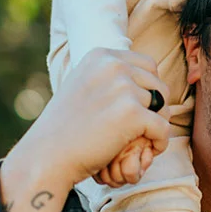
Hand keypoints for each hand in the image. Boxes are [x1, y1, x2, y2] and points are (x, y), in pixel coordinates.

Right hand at [8, 49, 170, 189]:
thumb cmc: (65, 127)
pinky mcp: (132, 113)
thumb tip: (144, 73)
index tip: (139, 109)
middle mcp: (113, 66)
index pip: (148, 65)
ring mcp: (123, 88)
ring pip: (162, 107)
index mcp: (101, 56)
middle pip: (158, 84)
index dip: (149, 89)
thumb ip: (109, 76)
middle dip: (156, 108)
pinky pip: (163, 128)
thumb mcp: (83, 85)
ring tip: (140, 140)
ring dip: (156, 125)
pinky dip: (159, 142)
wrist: (47, 155)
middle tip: (143, 128)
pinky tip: (148, 150)